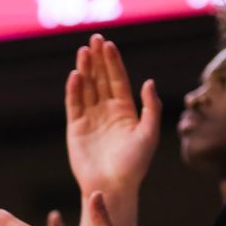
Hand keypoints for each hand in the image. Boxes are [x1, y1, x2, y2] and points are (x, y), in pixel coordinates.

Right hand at [66, 34, 160, 195]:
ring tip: (83, 51)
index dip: (113, 62)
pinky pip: (74, 104)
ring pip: (87, 87)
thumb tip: (149, 82)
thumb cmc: (135, 164)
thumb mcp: (150, 134)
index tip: (108, 44)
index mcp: (125, 110)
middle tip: (94, 39)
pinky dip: (74, 89)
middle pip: (101, 78)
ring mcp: (90, 118)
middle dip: (98, 59)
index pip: (118, 79)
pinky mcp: (75, 127)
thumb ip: (151, 108)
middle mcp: (107, 110)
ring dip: (85, 69)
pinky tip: (75, 75)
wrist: (113, 186)